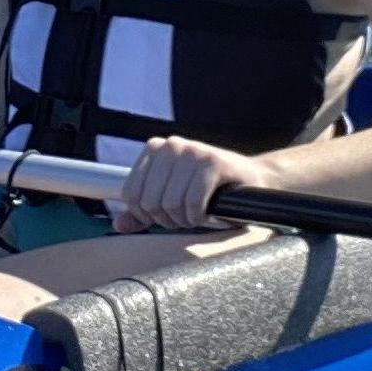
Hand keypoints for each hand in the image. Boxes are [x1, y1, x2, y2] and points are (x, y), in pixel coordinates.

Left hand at [112, 136, 274, 232]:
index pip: (131, 194)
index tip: (167, 215)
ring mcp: (192, 151)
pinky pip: (193, 203)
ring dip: (186, 220)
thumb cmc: (208, 193)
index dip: (147, 215)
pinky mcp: (214, 162)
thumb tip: (118, 225)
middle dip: (168, 219)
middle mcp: (170, 145)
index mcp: (153, 149)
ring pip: (170, 204)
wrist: (253, 182)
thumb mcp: (170, 200)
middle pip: (150, 202)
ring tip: (198, 214)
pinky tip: (209, 213)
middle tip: (186, 217)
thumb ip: (142, 212)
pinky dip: (200, 216)